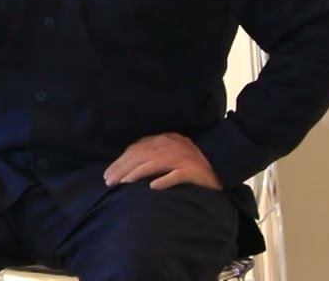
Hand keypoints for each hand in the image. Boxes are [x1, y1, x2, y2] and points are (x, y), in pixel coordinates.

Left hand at [103, 132, 221, 190]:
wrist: (221, 158)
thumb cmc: (192, 156)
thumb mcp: (170, 147)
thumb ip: (153, 150)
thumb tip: (130, 159)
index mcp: (162, 140)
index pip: (136, 150)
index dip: (120, 162)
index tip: (107, 174)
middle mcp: (169, 147)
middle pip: (140, 157)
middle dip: (122, 169)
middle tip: (108, 181)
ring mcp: (181, 159)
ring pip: (153, 165)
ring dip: (136, 174)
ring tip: (123, 183)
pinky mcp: (192, 171)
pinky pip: (176, 176)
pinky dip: (164, 180)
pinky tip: (153, 187)